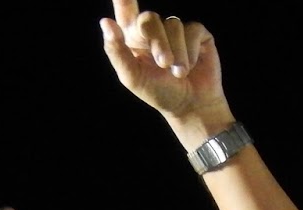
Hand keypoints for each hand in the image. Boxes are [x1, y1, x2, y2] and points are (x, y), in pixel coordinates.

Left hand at [99, 1, 226, 123]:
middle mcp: (153, 30)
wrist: (191, 106)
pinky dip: (191, 51)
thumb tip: (106, 22)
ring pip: (173, 25)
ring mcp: (175, 29)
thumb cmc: (159, 93)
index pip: (125, 10)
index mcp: (133, 38)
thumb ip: (117, 51)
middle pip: (149, 19)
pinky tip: (192, 66)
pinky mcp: (196, 33)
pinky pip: (192, 30)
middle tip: (164, 64)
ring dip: (177, 53)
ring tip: (179, 74)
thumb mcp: (133, 77)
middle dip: (157, 42)